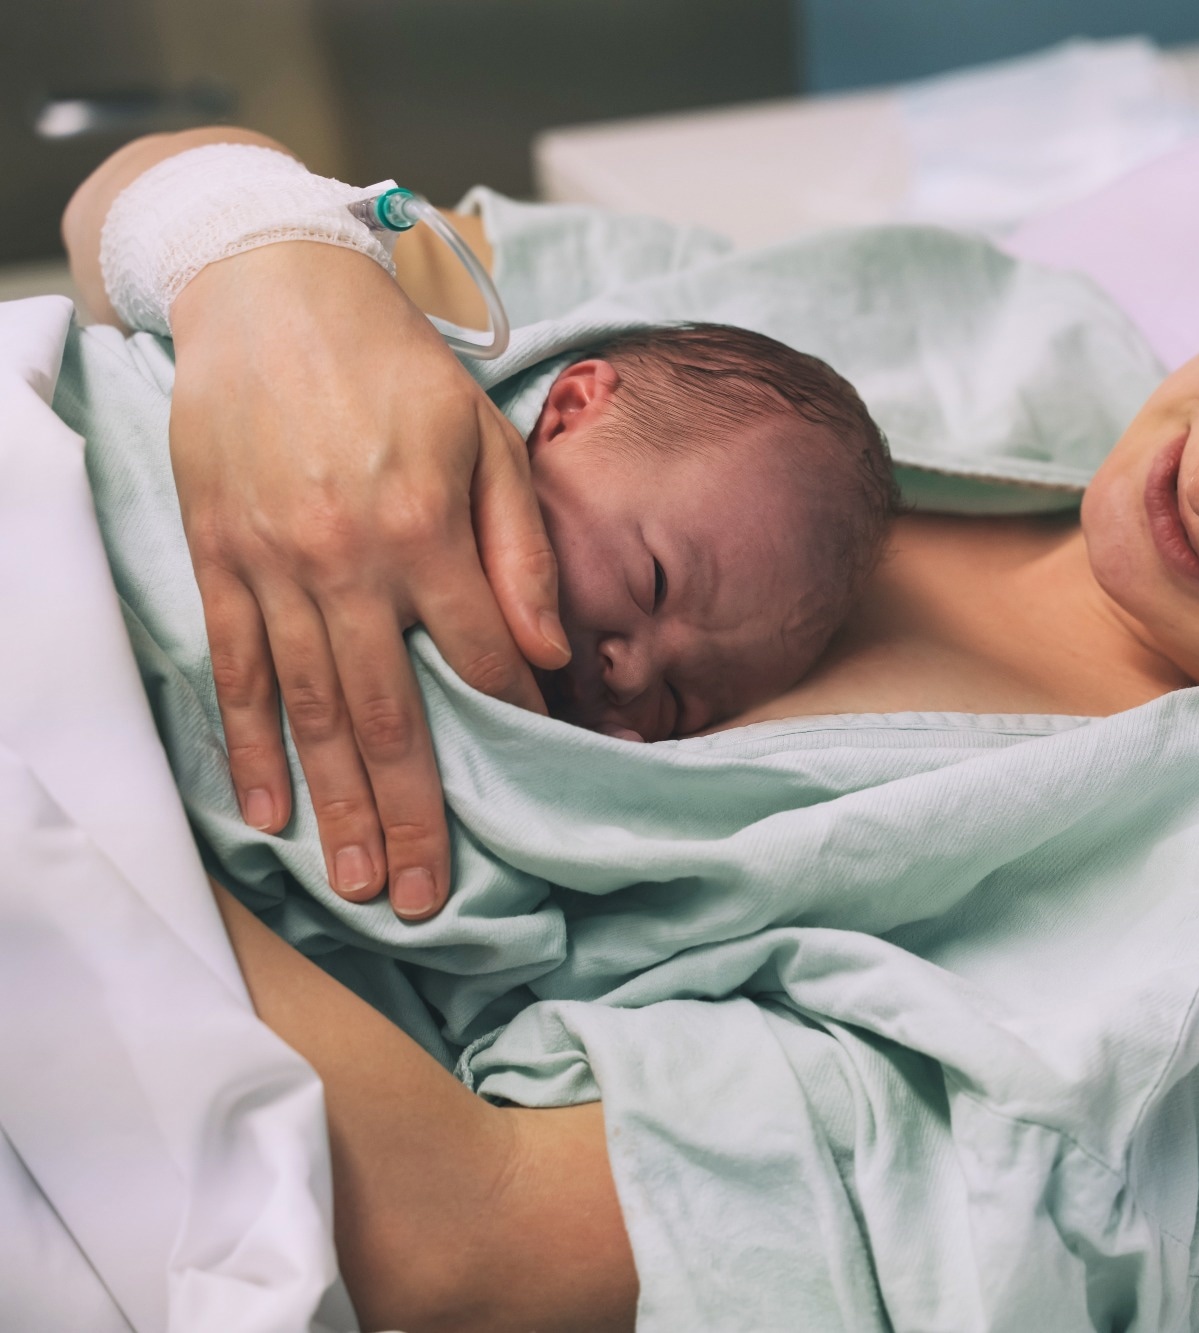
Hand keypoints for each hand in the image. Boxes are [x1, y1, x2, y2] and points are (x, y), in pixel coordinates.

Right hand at [169, 242, 569, 917]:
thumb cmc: (400, 372)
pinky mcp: (215, 558)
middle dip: (412, 813)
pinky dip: (247, 744)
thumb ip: (521, 548)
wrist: (272, 294)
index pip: (477, 657)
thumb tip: (547, 654)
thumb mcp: (487, 438)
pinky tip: (266, 810)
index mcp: (425, 527)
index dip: (509, 722)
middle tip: (423, 897)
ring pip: (308, 709)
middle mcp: (345, 558)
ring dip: (333, 803)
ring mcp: (270, 564)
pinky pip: (234, 668)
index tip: (531, 784)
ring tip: (356, 880)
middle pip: (387, 712)